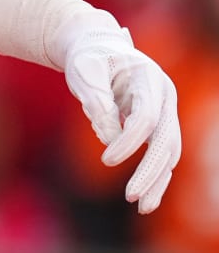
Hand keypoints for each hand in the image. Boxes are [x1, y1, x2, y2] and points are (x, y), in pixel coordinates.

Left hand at [61, 23, 180, 213]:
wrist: (93, 47)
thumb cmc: (86, 57)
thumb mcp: (83, 70)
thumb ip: (96, 100)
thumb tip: (110, 137)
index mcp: (148, 77)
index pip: (146, 117)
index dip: (128, 142)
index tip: (106, 160)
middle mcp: (164, 95)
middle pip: (166, 140)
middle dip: (150, 170)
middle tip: (131, 196)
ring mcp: (164, 110)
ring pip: (169, 153)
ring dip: (157, 180)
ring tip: (142, 205)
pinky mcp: (157, 124)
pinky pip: (160, 154)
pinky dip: (154, 175)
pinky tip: (144, 197)